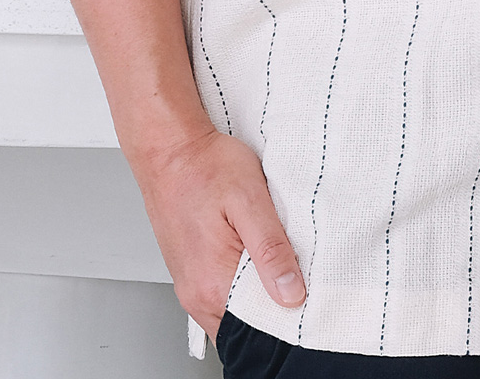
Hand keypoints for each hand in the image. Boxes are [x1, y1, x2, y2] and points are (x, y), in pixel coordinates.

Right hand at [133, 126, 305, 336]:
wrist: (169, 150)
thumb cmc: (206, 167)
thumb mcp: (250, 200)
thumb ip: (271, 250)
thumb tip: (292, 294)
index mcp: (214, 284)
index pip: (259, 328)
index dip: (289, 316)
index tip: (309, 293)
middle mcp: (197, 294)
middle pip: (247, 323)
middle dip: (275, 304)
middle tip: (295, 269)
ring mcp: (191, 285)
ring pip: (234, 308)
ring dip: (258, 290)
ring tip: (272, 255)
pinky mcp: (191, 271)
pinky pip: (222, 291)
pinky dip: (242, 279)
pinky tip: (252, 251)